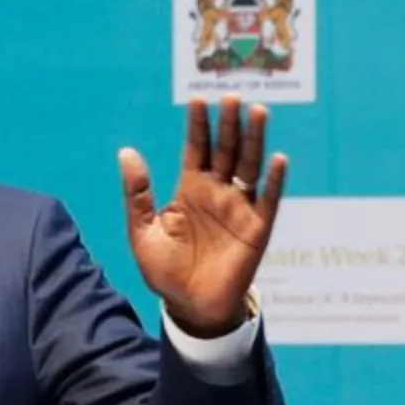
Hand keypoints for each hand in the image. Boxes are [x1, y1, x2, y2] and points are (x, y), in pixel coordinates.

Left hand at [118, 94, 288, 337]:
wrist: (189, 308)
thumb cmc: (165, 271)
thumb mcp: (142, 231)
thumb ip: (137, 194)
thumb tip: (126, 152)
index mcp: (190, 189)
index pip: (196, 148)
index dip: (198, 125)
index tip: (198, 100)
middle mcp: (217, 193)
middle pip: (226, 150)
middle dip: (228, 124)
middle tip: (231, 96)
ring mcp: (239, 209)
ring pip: (249, 167)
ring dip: (254, 140)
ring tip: (257, 112)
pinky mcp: (257, 229)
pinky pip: (269, 200)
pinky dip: (274, 180)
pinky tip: (278, 159)